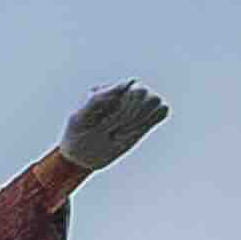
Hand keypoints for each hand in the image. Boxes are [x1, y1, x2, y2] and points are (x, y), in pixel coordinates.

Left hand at [50, 78, 166, 186]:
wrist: (82, 156)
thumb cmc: (78, 134)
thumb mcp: (79, 118)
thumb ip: (97, 99)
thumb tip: (124, 83)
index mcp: (109, 88)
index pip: (131, 87)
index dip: (122, 110)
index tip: (104, 127)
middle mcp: (125, 92)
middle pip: (146, 94)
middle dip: (129, 118)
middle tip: (110, 133)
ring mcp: (137, 104)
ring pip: (156, 101)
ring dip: (139, 121)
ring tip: (119, 133)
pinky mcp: (146, 117)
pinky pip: (162, 110)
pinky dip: (149, 123)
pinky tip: (131, 132)